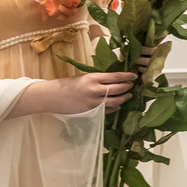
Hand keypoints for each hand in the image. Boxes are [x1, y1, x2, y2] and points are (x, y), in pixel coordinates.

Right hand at [15, 71, 137, 116]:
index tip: (134, 75)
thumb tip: (115, 80)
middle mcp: (95, 90)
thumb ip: (99, 79)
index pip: (116, 76)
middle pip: (118, 89)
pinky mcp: (91, 111)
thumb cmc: (67, 84)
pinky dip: (115, 107)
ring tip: (128, 95)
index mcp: (93, 78)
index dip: (127, 76)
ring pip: (115, 101)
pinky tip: (118, 105)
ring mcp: (93, 102)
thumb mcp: (84, 77)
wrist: (51, 97)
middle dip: (128, 87)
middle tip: (132, 85)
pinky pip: (107, 110)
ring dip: (124, 98)